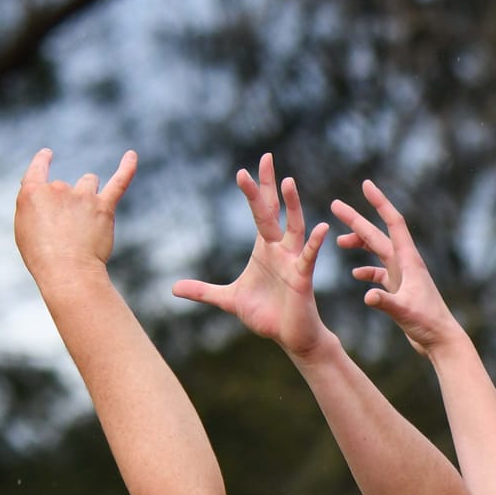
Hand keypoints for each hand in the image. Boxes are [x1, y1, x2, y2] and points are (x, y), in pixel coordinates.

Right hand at [14, 147, 135, 284]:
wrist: (68, 272)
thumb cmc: (43, 258)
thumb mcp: (25, 230)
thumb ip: (35, 207)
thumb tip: (46, 196)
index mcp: (33, 193)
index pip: (37, 168)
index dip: (42, 160)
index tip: (47, 154)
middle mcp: (58, 189)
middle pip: (65, 186)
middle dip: (66, 205)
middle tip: (65, 236)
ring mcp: (83, 196)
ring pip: (89, 182)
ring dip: (89, 194)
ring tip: (87, 220)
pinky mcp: (104, 207)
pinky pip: (118, 182)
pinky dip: (126, 168)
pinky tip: (132, 156)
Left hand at [173, 155, 334, 362]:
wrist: (291, 336)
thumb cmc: (267, 315)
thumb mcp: (229, 300)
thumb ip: (204, 291)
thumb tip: (174, 288)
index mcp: (264, 248)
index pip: (260, 212)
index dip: (254, 191)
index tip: (245, 169)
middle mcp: (280, 248)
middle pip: (273, 211)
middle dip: (268, 186)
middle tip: (266, 157)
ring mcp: (293, 260)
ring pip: (294, 226)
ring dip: (292, 204)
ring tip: (288, 182)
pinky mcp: (303, 277)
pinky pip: (309, 256)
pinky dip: (315, 243)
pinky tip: (321, 228)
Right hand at [331, 180, 463, 354]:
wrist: (441, 341)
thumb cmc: (428, 324)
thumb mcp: (404, 312)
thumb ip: (385, 302)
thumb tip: (367, 295)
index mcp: (409, 260)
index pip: (393, 223)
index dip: (379, 202)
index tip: (366, 185)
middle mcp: (406, 263)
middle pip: (378, 234)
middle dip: (356, 220)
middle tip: (335, 205)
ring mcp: (403, 275)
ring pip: (378, 251)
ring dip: (360, 244)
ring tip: (339, 241)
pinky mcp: (401, 289)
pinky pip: (380, 273)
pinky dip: (367, 270)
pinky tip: (355, 273)